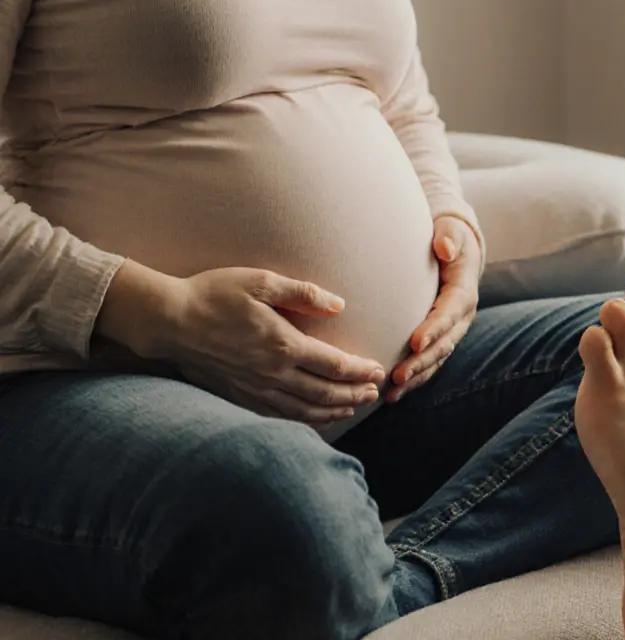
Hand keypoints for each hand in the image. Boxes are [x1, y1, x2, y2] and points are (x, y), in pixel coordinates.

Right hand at [104, 264, 385, 424]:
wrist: (167, 321)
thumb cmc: (213, 295)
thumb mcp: (261, 281)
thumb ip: (303, 294)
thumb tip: (340, 304)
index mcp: (283, 345)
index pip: (335, 365)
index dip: (361, 371)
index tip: (378, 371)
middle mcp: (273, 374)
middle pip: (326, 393)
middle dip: (355, 395)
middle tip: (375, 393)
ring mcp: (256, 390)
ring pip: (305, 410)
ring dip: (334, 410)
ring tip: (354, 407)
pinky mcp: (240, 397)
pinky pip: (280, 416)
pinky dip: (305, 420)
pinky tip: (316, 418)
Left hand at [388, 216, 481, 400]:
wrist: (455, 246)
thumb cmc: (449, 236)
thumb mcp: (452, 230)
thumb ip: (448, 237)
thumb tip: (445, 247)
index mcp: (463, 290)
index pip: (450, 312)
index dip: (435, 329)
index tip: (416, 343)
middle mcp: (461, 315)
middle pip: (444, 344)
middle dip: (422, 362)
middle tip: (398, 376)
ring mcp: (452, 330)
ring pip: (437, 359)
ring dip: (416, 377)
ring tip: (392, 392)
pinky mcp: (441, 338)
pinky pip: (430, 362)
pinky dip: (414, 379)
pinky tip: (393, 394)